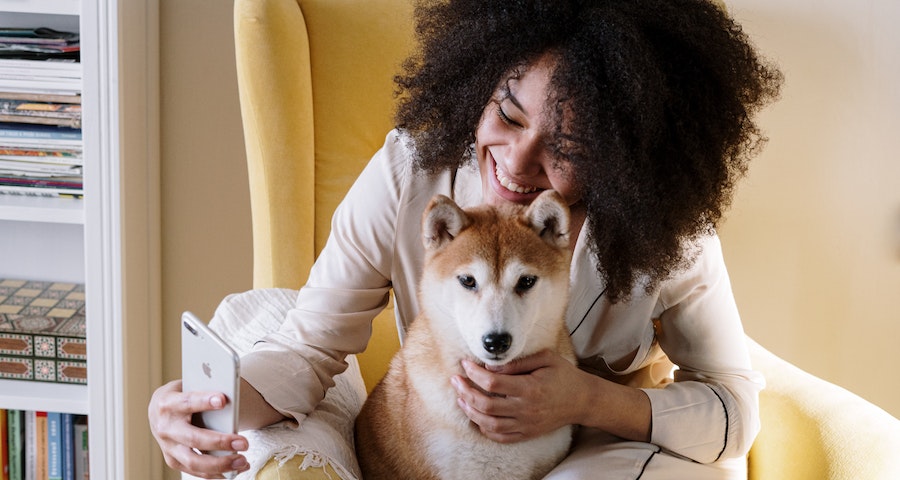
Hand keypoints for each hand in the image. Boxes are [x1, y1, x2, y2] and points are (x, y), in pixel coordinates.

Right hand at [148, 379, 249, 477]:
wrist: (160, 411)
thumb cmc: (182, 396)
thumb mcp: (189, 386)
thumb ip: (205, 391)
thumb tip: (231, 398)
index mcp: (168, 403)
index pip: (187, 402)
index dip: (204, 401)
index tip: (223, 400)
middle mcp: (165, 427)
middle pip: (193, 438)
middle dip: (220, 441)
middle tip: (244, 443)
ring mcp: (168, 447)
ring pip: (193, 461)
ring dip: (220, 463)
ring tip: (242, 461)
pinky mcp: (173, 460)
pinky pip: (195, 471)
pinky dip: (216, 473)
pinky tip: (234, 470)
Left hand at [450, 350, 584, 443]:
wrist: (583, 400)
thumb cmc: (564, 375)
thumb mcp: (545, 358)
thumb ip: (517, 362)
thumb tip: (490, 366)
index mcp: (530, 388)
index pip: (493, 382)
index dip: (474, 373)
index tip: (465, 364)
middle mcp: (526, 409)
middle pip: (486, 405)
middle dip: (465, 391)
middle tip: (455, 380)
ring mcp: (526, 424)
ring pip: (489, 424)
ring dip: (470, 412)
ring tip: (461, 398)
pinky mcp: (528, 433)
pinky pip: (501, 437)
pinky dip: (485, 429)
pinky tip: (476, 418)